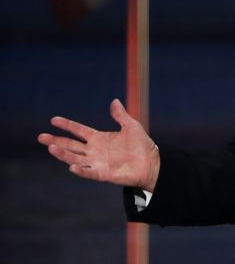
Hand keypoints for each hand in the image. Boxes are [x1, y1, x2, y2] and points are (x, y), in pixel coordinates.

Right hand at [37, 99, 160, 191]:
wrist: (152, 163)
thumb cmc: (142, 145)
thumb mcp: (131, 126)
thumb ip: (120, 115)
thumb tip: (114, 101)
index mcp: (99, 138)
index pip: (79, 130)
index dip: (67, 125)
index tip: (53, 120)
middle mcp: (95, 151)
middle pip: (71, 145)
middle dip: (56, 141)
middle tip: (41, 137)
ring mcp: (98, 163)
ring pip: (75, 158)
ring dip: (63, 154)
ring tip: (51, 148)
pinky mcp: (104, 174)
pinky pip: (89, 173)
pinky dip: (81, 170)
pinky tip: (71, 166)